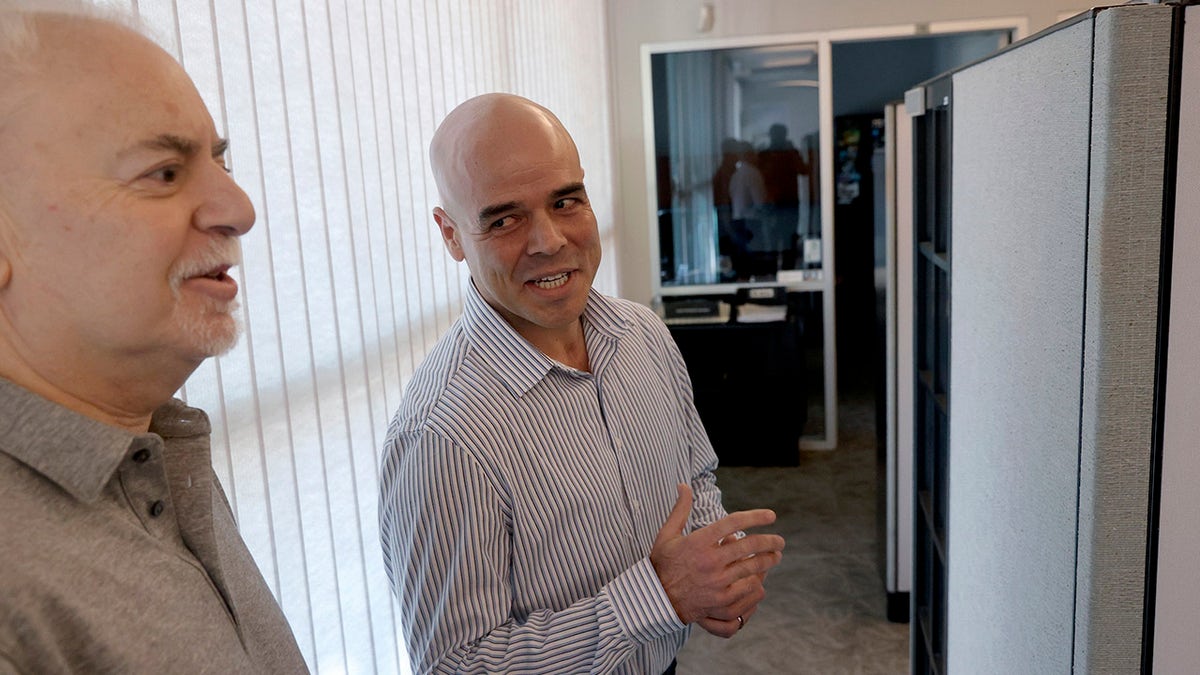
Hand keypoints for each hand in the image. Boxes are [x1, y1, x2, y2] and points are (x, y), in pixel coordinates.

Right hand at [650, 484, 784, 632]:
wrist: (656, 600)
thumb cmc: (662, 564)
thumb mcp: (667, 534)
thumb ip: (680, 509)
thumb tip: (683, 485)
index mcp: (699, 541)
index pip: (734, 522)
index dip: (756, 517)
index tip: (771, 516)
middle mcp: (710, 560)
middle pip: (749, 545)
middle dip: (770, 541)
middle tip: (779, 541)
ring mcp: (717, 581)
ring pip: (753, 567)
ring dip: (769, 560)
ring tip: (776, 556)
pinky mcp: (721, 600)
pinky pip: (748, 588)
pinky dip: (758, 581)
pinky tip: (762, 577)